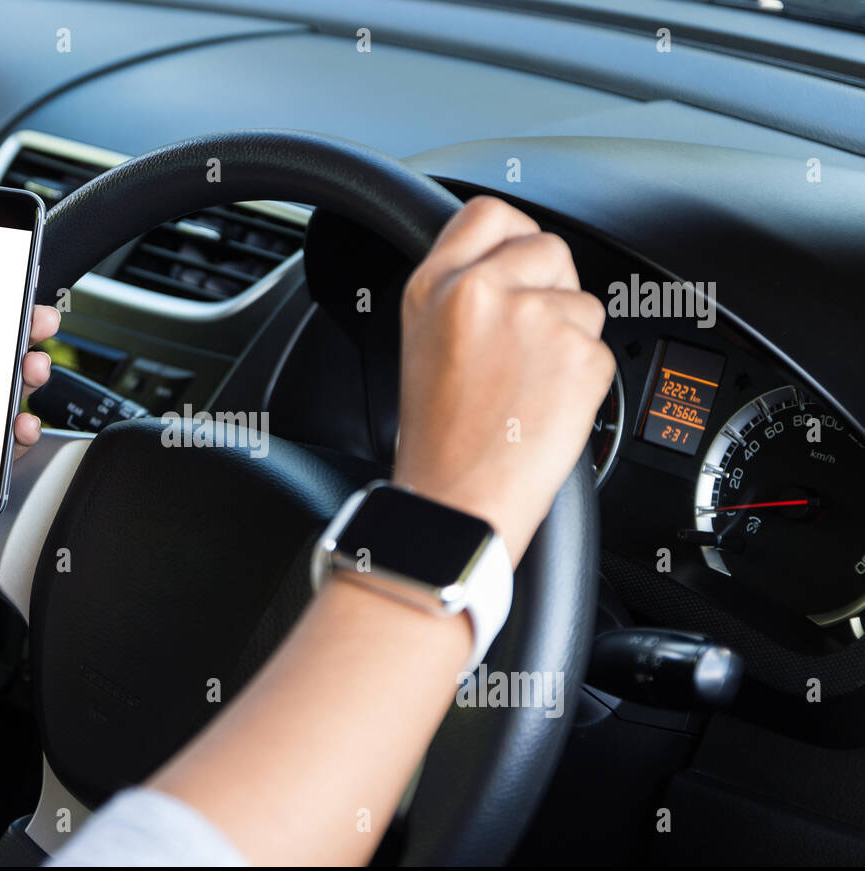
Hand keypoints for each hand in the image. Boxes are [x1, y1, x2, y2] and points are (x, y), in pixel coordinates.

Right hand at [393, 196, 614, 564]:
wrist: (456, 503)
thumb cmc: (440, 440)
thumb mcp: (424, 344)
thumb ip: (462, 292)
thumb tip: (512, 265)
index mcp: (434, 286)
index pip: (489, 213)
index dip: (513, 234)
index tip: (519, 260)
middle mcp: (480, 291)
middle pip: (550, 248)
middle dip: (551, 289)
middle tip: (525, 343)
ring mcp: (533, 318)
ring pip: (583, 302)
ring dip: (569, 339)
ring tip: (528, 387)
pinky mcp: (578, 353)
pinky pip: (600, 350)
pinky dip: (584, 380)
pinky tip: (546, 409)